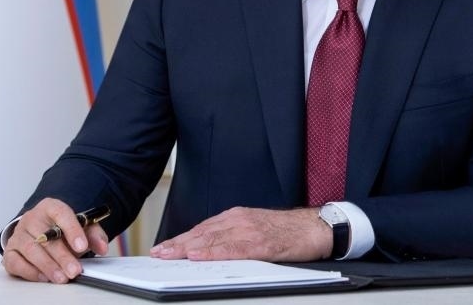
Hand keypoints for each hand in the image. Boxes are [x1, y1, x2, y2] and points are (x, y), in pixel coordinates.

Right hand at [1, 198, 109, 283]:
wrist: (40, 230)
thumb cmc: (60, 229)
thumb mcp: (81, 226)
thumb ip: (94, 234)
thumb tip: (102, 247)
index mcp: (50, 207)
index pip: (61, 213)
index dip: (72, 230)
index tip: (82, 246)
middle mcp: (32, 218)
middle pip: (46, 237)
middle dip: (62, 256)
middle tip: (75, 270)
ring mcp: (19, 234)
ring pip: (31, 250)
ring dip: (48, 266)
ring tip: (62, 277)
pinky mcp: (10, 251)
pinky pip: (16, 262)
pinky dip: (31, 272)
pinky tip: (45, 277)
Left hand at [149, 206, 330, 261]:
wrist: (314, 228)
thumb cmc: (285, 231)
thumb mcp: (254, 229)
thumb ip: (232, 237)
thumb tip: (208, 251)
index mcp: (235, 218)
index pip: (202, 229)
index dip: (181, 239)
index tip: (163, 248)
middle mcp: (239, 220)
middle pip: (202, 233)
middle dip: (178, 244)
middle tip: (158, 253)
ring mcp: (249, 230)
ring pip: (213, 240)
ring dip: (189, 248)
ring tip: (171, 255)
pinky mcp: (261, 243)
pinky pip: (233, 248)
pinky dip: (214, 252)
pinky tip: (201, 255)